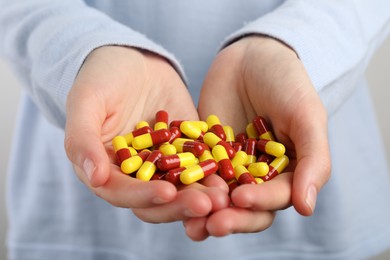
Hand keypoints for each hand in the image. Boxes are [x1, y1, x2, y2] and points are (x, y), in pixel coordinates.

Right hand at [64, 46, 228, 222]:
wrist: (132, 59)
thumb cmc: (100, 77)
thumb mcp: (86, 102)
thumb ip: (83, 140)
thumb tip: (94, 178)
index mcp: (106, 169)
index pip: (122, 193)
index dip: (143, 196)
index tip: (167, 192)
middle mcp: (136, 173)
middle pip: (157, 199)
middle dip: (180, 204)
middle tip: (206, 204)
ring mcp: (164, 163)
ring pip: (183, 187)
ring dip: (202, 194)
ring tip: (224, 195)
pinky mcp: (186, 149)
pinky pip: (201, 164)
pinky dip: (215, 172)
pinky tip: (232, 174)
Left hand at [186, 36, 330, 238]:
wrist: (251, 55)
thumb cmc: (287, 82)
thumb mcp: (306, 116)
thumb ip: (313, 160)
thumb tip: (306, 209)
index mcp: (286, 172)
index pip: (275, 198)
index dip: (259, 203)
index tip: (240, 198)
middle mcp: (257, 175)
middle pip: (245, 208)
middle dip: (230, 218)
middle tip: (212, 224)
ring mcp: (228, 166)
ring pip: (217, 198)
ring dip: (204, 213)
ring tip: (190, 225)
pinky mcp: (203, 154)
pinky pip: (193, 174)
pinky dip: (184, 188)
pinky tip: (170, 198)